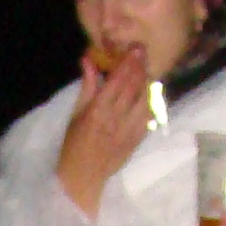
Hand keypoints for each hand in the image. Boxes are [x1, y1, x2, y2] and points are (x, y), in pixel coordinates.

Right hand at [55, 49, 152, 216]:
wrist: (83, 177)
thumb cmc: (74, 145)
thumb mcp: (76, 113)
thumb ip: (87, 86)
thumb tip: (89, 60)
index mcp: (98, 111)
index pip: (118, 80)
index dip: (129, 62)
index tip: (135, 48)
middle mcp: (117, 119)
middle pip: (134, 87)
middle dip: (141, 66)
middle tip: (144, 51)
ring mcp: (130, 130)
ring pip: (146, 100)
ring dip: (148, 83)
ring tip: (147, 71)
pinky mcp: (137, 139)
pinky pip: (149, 115)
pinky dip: (152, 101)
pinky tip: (151, 92)